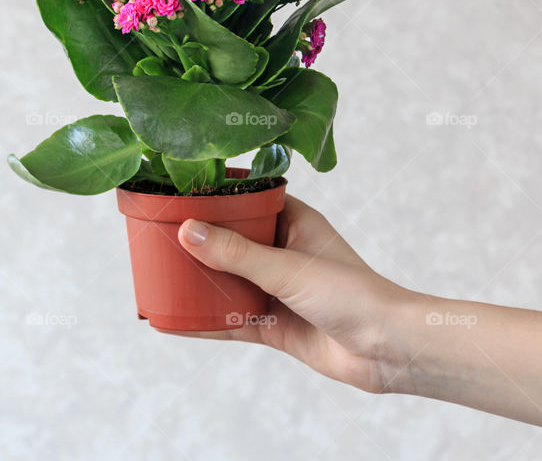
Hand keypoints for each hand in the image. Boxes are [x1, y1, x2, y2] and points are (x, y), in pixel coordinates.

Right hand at [160, 194, 423, 393]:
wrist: (387, 349)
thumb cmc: (352, 294)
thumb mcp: (288, 268)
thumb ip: (236, 253)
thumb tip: (188, 231)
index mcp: (294, 221)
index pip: (247, 199)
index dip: (214, 196)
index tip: (177, 192)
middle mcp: (283, 251)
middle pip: (230, 241)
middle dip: (197, 241)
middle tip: (154, 235)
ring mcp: (277, 289)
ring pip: (227, 281)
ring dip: (198, 281)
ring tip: (156, 275)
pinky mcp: (274, 324)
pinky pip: (230, 320)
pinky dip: (204, 321)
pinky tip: (173, 321)